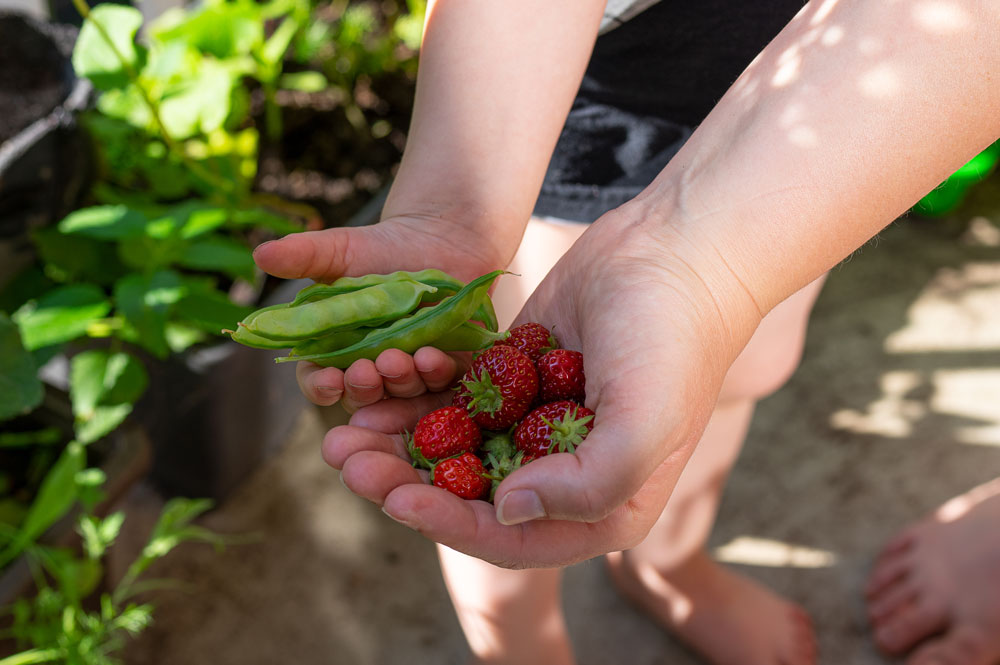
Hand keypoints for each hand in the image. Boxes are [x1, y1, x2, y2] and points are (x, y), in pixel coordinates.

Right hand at [253, 213, 515, 411]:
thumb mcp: (341, 250)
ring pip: (404, 391)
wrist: (439, 237)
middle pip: (363, 394)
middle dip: (363, 387)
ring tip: (399, 361)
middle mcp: (374, 368)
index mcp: (338, 351)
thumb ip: (303, 256)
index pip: (320, 381)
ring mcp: (413, 370)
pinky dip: (438, 372)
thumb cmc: (382, 249)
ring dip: (400, 381)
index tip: (327, 381)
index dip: (321, 386)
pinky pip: (445, 379)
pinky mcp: (451, 364)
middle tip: (366, 373)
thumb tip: (261, 254)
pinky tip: (434, 357)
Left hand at [323, 203, 764, 566]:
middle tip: (346, 462)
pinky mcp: (517, 378)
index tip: (396, 500)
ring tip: (341, 434)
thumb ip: (587, 484)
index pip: (512, 537)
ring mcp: (537, 422)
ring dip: (398, 449)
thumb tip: (507, 510)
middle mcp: (564, 471)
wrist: (673, 249)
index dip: (448, 524)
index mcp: (603, 502)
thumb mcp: (646, 423)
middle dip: (405, 486)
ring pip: (455, 450)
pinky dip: (415, 406)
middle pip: (470, 496)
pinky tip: (373, 401)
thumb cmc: (671, 340)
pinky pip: (456, 402)